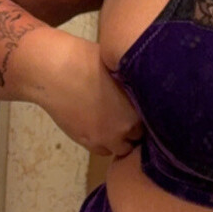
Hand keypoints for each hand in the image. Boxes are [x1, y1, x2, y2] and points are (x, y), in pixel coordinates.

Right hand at [33, 32, 144, 158]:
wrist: (57, 72)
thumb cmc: (88, 61)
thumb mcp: (121, 70)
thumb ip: (134, 87)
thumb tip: (142, 90)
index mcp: (140, 106)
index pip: (155, 122)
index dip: (149, 117)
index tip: (143, 110)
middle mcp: (127, 126)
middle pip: (140, 138)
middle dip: (136, 130)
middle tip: (128, 117)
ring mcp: (106, 137)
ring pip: (122, 149)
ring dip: (121, 140)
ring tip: (113, 124)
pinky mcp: (88, 141)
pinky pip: (103, 150)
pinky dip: (104, 143)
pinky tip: (99, 127)